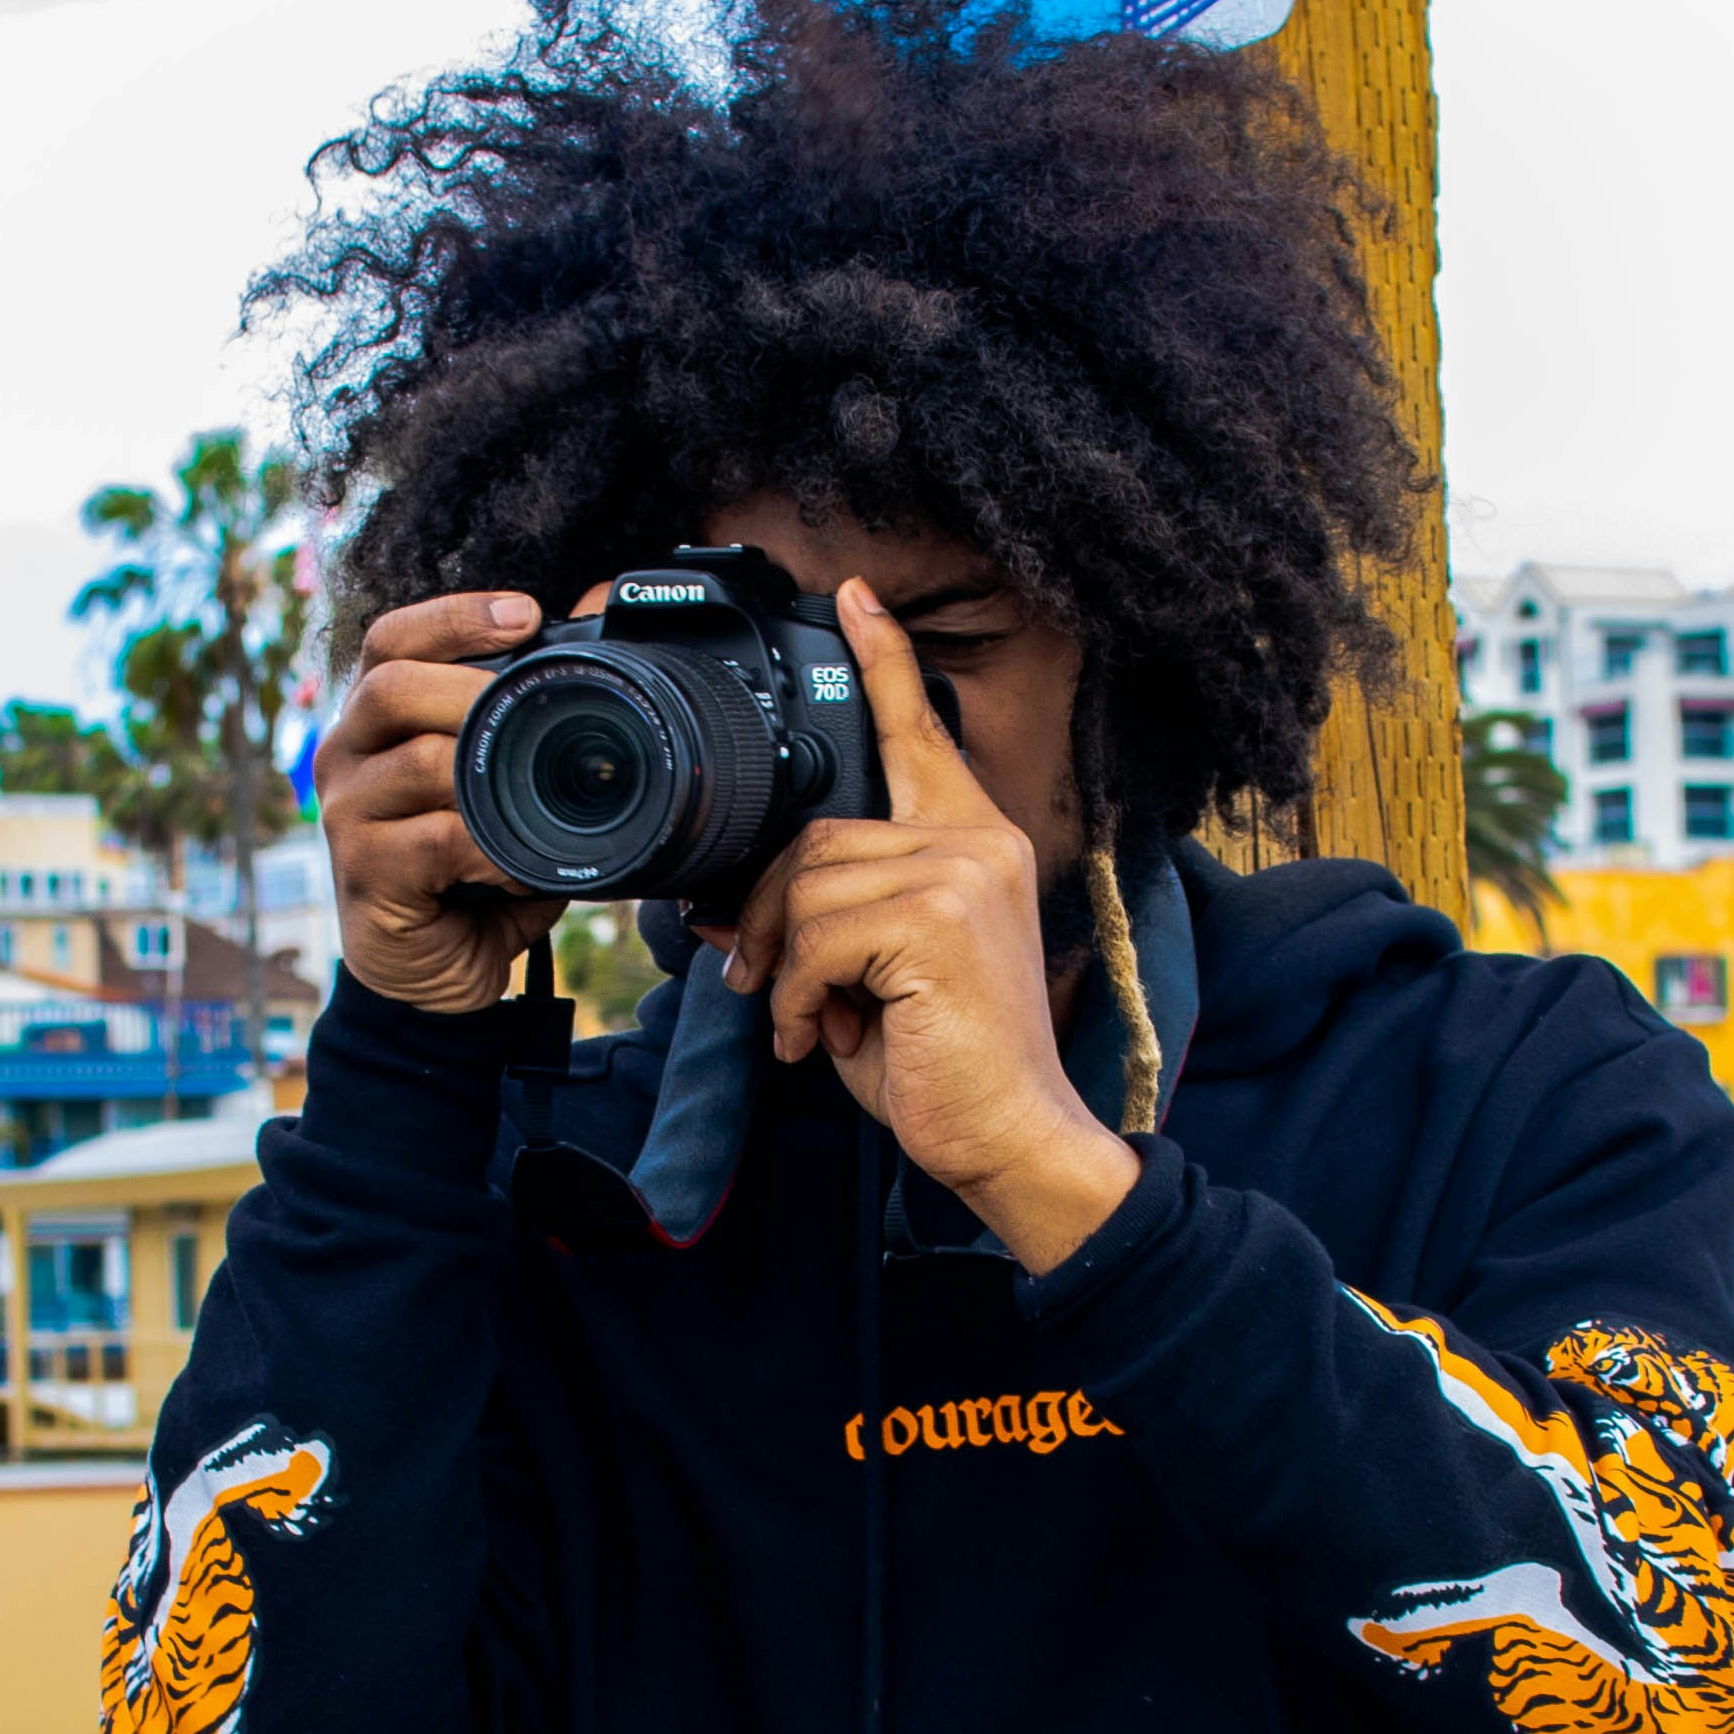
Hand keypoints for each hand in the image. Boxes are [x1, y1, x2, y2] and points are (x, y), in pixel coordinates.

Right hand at [314, 586, 571, 1012]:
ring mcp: (347, 815)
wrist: (430, 969)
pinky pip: (433, 840)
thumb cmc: (468, 868)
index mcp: (377, 721)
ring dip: (487, 777)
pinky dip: (489, 847)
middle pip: (391, 687)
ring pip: (417, 763)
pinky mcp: (364, 875)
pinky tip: (518, 861)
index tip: (525, 613)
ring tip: (534, 798)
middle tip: (535, 707)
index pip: (392, 640)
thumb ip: (524, 735)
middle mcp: (347, 755)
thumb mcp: (498, 790)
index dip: (454, 616)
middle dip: (472, 688)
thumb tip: (607, 663)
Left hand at [713, 578, 1141, 1272]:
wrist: (1011, 1137)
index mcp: (973, 841)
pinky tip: (825, 1040)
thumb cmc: (944, 1067)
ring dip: (786, 969)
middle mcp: (977, 841)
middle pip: (817, 834)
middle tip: (769, 987)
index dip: (882, 661)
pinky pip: (818, 936)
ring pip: (808, 885)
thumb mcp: (869, 981)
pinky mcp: (938, 918)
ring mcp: (963, 873)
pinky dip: (801, 1000)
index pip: (920, 733)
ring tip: (813, 1023)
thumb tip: (722, 913)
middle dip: (770, 915)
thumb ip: (818, 929)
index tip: (848, 595)